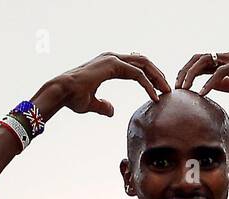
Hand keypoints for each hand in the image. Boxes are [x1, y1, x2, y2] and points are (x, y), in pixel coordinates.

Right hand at [44, 53, 168, 117]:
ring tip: (165, 91)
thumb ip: (103, 106)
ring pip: (143, 64)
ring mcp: (112, 59)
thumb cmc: (72, 98)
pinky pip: (137, 74)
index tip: (158, 89)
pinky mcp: (113, 65)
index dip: (149, 77)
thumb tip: (112, 110)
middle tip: (167, 89)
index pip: (135, 66)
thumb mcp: (92, 103)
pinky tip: (154, 97)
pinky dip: (148, 85)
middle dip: (157, 74)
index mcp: (108, 64)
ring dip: (157, 77)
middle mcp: (112, 58)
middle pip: (143, 62)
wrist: (61, 92)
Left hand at [176, 51, 228, 101]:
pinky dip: (210, 82)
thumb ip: (228, 83)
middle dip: (184, 71)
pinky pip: (222, 71)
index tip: (179, 87)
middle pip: (200, 58)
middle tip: (176, 87)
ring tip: (184, 88)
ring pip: (207, 61)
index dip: (188, 73)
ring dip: (192, 75)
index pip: (203, 63)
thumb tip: (210, 86)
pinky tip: (203, 93)